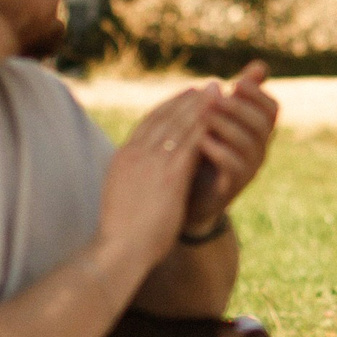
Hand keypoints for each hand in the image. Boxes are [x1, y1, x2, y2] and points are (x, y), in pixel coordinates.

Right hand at [99, 86, 213, 267]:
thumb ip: (135, 176)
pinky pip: (191, 144)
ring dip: (201, 107)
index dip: (170, 107)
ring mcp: (151, 164)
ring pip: (180, 126)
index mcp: (123, 157)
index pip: (149, 122)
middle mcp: (136, 154)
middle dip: (189, 100)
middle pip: (165, 117)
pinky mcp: (169, 176)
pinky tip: (220, 118)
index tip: (186, 96)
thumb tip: (146, 173)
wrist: (117, 250)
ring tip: (218, 93)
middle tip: (206, 86)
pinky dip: (205, 128)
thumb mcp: (124, 194)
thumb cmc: (121, 231)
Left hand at [186, 62, 277, 232]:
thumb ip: (238, 96)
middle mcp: (259, 149)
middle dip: (239, 107)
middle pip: (262, 123)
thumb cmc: (203, 151)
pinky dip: (218, 149)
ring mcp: (249, 169)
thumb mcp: (219, 119)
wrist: (187, 195)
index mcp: (257, 131)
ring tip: (202, 114)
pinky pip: (233, 166)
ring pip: (248, 143)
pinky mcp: (233, 186)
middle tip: (214, 98)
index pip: (271, 108)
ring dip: (226, 125)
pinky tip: (200, 139)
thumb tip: (260, 66)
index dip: (257, 93)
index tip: (237, 83)